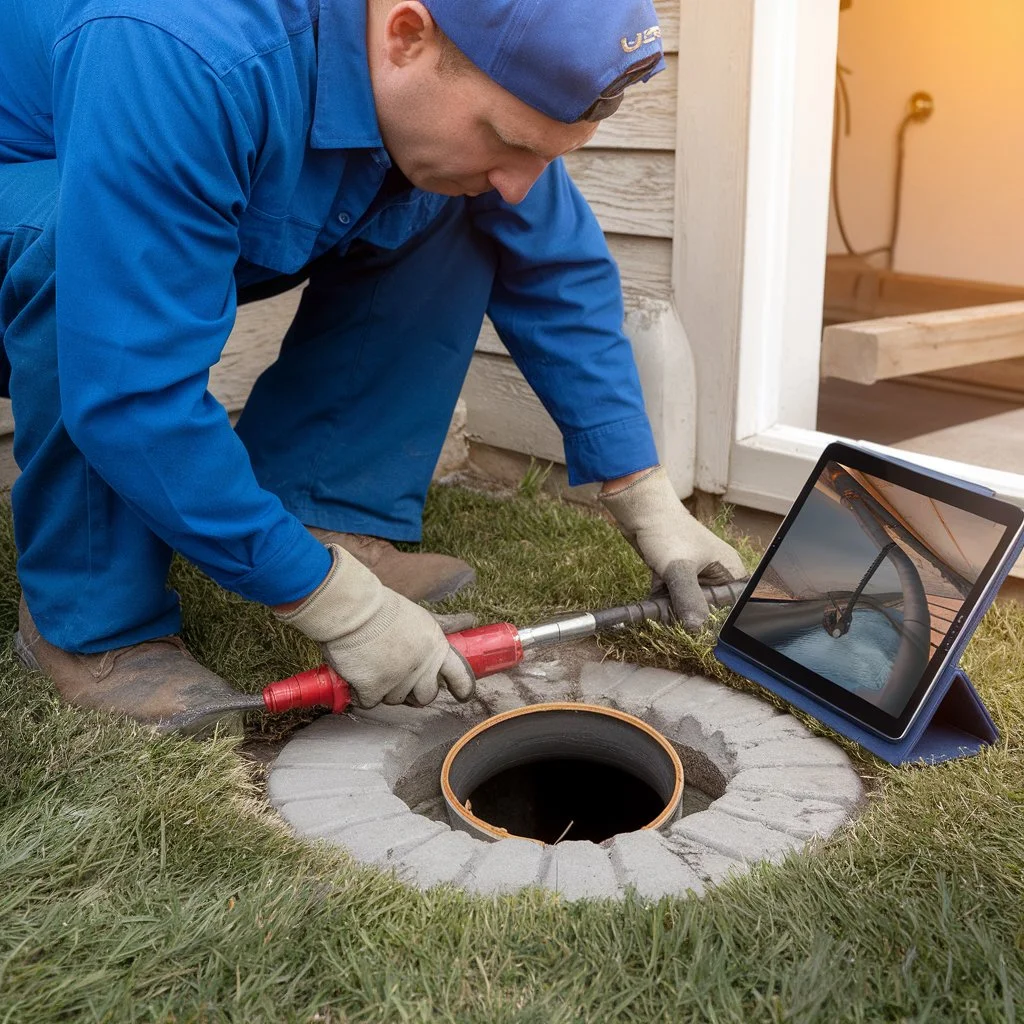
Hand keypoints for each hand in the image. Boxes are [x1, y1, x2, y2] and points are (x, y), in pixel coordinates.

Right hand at [275, 545, 475, 707]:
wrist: (352, 609)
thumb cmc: (384, 609)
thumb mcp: (421, 616)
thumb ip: (445, 625)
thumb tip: (470, 620)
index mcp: (436, 646)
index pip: (460, 675)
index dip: (462, 687)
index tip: (462, 694)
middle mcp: (421, 665)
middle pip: (426, 696)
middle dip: (414, 692)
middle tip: (398, 676)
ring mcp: (398, 678)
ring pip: (395, 700)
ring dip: (384, 689)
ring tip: (373, 665)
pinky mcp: (373, 687)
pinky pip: (370, 702)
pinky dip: (361, 692)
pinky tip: (358, 674)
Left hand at [600, 466, 745, 630]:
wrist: (639, 513)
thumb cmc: (666, 531)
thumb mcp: (680, 569)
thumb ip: (689, 599)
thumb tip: (695, 626)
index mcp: (729, 570)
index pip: (737, 604)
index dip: (722, 617)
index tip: (703, 622)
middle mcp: (716, 574)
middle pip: (710, 610)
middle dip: (691, 614)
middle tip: (676, 612)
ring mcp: (695, 576)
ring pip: (688, 606)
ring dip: (673, 609)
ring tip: (662, 598)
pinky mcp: (676, 577)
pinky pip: (673, 599)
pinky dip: (662, 601)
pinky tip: (654, 594)